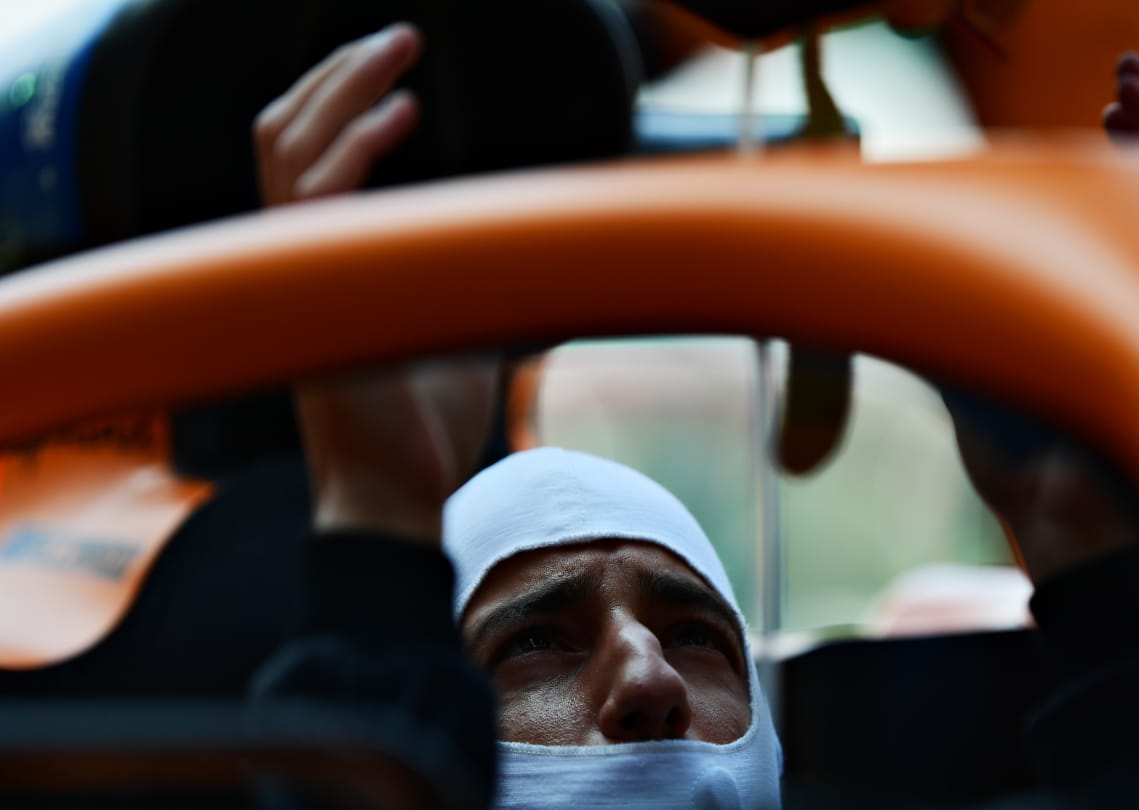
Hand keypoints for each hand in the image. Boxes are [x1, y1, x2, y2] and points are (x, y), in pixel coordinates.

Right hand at [256, 24, 498, 542]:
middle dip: (339, 76)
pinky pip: (317, 195)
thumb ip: (467, 280)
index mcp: (319, 267)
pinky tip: (403, 116)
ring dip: (343, 88)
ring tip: (397, 50)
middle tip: (397, 38)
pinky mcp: (313, 294)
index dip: (338, 106)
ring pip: (290, 147)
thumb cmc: (424, 428)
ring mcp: (297, 276)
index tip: (395, 76)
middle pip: (287, 134)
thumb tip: (525, 247)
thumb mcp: (458, 330)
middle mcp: (296, 263)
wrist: (401, 495)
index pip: (304, 158)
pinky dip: (354, 144)